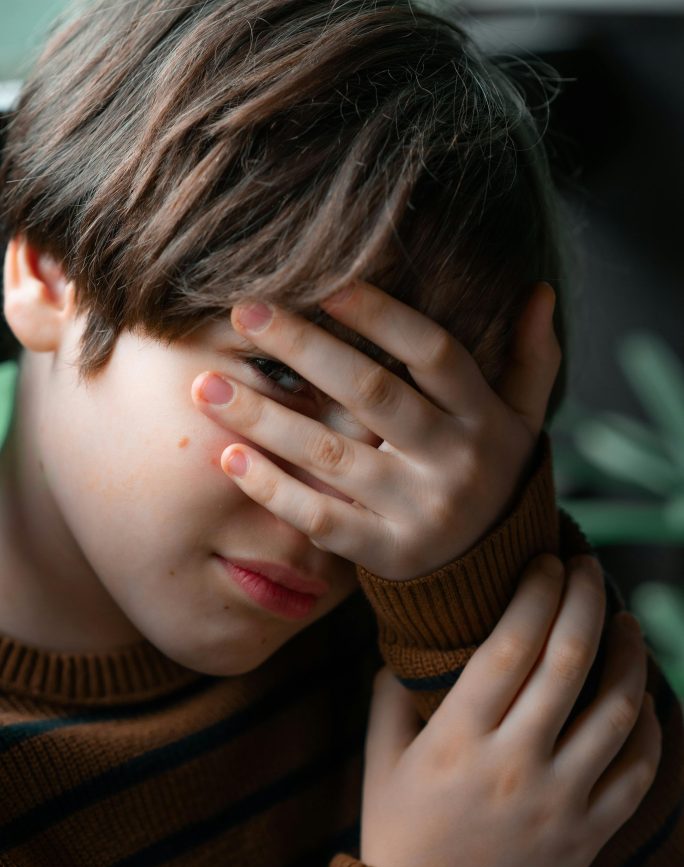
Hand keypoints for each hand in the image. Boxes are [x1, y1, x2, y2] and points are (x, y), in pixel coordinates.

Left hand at [192, 280, 559, 579]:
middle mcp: (453, 461)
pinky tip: (228, 458)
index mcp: (484, 418)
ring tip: (206, 385)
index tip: (325, 285)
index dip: (382, 317)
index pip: (434, 354)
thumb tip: (540, 291)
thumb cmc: (494, 475)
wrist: (495, 572)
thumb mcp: (524, 420)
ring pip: (333, 456)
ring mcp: (418, 512)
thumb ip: (531, 360)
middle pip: (373, 395)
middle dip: (305, 350)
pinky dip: (273, 489)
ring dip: (265, 417)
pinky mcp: (386, 554)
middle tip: (245, 312)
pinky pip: (321, 519)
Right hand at [360, 555, 661, 866]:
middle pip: (569, 660)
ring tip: (627, 621)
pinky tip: (640, 697)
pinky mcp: (590, 834)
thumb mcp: (380, 761)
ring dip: (629, 654)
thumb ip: (391, 696)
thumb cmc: (399, 836)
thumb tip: (410, 644)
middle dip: (586, 599)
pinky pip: (638, 770)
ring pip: (616, 709)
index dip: (536, 593)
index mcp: (458, 739)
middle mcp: (515, 763)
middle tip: (589, 568)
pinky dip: (647, 725)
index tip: (546, 561)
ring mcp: (560, 800)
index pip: (510, 645)